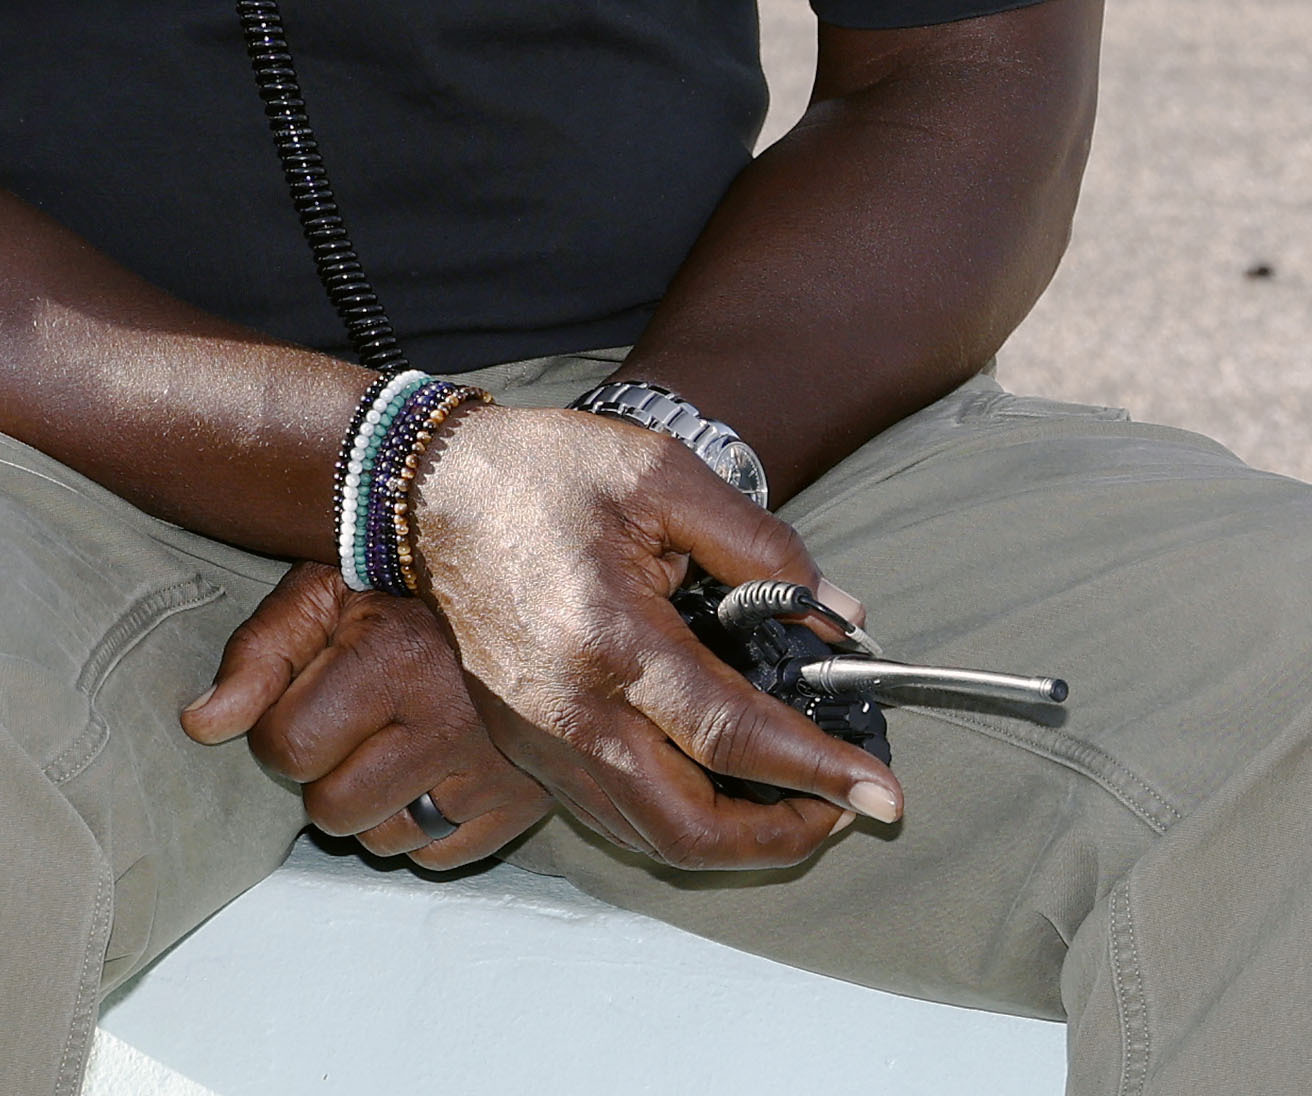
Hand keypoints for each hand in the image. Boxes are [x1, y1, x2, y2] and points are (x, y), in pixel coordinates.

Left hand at [185, 566, 554, 869]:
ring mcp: (495, 768)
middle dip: (325, 774)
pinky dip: (427, 824)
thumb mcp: (324, 591)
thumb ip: (258, 653)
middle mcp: (450, 718)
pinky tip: (436, 766)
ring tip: (397, 742)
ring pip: (383, 841)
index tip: (307, 695)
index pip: (287, 748)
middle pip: (332, 811)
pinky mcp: (525, 804)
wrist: (519, 588)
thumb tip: (202, 725)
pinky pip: (437, 857)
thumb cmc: (404, 587)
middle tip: (356, 723)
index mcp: (394, 655)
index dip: (278, 727)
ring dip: (374, 804)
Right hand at [406, 404, 900, 873]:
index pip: (734, 736)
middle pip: (690, 827)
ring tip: (798, 800)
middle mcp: (573, 712)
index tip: (883, 793)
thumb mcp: (662, 475)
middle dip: (782, 837)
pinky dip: (683, 818)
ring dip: (734, 838)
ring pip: (652, 834)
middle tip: (844, 809)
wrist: (429, 492)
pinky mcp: (528, 743)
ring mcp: (544, 739)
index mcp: (612, 641)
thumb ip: (759, 547)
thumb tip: (836, 618)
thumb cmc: (545, 472)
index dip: (818, 770)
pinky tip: (725, 783)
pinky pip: (616, 813)